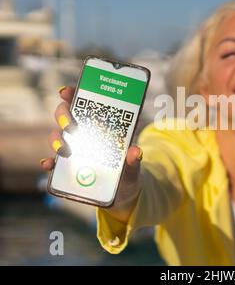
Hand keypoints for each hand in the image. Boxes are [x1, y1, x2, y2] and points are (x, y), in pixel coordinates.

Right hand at [40, 86, 141, 221]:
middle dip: (64, 117)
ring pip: (57, 137)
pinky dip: (49, 163)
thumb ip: (134, 159)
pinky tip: (48, 165)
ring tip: (65, 149)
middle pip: (66, 117)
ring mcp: (74, 150)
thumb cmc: (128, 171)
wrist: (124, 193)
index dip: (73, 94)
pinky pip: (53, 163)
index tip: (67, 92)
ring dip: (57, 140)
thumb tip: (136, 152)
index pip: (84, 103)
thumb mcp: (134, 165)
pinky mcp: (68, 168)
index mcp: (100, 125)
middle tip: (72, 126)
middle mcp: (84, 133)